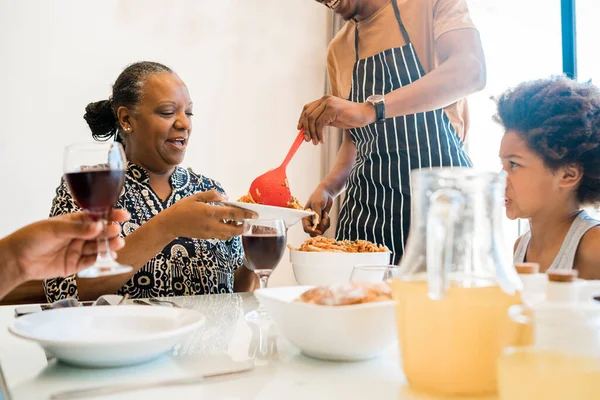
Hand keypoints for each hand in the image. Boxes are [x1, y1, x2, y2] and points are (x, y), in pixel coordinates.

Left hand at [3, 209, 128, 281]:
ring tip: (117, 244)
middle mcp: (79, 236)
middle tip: (117, 231)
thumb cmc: (31, 238)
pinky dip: (101, 260)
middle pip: (100, 233)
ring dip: (109, 245)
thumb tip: (98, 226)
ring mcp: (78, 250)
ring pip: (98, 247)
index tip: (122, 215)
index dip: (110, 216)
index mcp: (74, 222)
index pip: (96, 217)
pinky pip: (92, 262)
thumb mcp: (55, 228)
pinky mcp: (75, 265)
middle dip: (111, 232)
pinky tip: (109, 256)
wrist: (17, 260)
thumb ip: (78, 229)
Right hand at [162, 190, 255, 239]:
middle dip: (244, 227)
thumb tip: (226, 198)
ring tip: (236, 222)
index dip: (246, 214)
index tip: (255, 215)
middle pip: (234, 230)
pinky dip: (226, 231)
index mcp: (210, 212)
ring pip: (228, 235)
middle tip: (248, 222)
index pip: (233, 214)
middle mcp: (212, 224)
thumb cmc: (182, 208)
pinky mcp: (206, 237)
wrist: (170, 224)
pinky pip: (221, 236)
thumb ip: (212, 196)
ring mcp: (209, 232)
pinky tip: (225, 224)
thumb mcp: (196, 197)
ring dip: (235, 230)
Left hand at [297, 95, 375, 144]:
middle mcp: (325, 99)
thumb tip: (308, 130)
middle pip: (307, 114)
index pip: (307, 108)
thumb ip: (321, 121)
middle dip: (306, 128)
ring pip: (312, 119)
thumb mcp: (332, 119)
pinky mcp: (333, 108)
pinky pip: (320, 123)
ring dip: (312, 133)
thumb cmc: (349, 118)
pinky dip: (319, 133)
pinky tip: (322, 140)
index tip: (300, 130)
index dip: (301, 119)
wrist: (364, 115)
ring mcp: (328, 103)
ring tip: (316, 142)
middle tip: (308, 140)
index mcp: (323, 100)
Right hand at [302, 186, 333, 235]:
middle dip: (320, 229)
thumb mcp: (317, 204)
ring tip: (326, 215)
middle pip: (313, 232)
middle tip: (325, 222)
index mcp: (305, 217)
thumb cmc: (319, 196)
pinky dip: (327, 222)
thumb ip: (317, 215)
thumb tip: (317, 225)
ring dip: (325, 224)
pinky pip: (325, 227)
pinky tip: (326, 215)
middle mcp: (310, 221)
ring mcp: (316, 221)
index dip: (312, 231)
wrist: (326, 193)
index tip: (319, 230)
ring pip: (320, 230)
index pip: (306, 228)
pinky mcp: (322, 221)